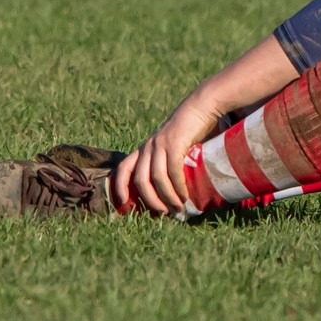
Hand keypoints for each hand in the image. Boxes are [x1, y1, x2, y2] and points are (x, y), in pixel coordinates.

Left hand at [113, 97, 224, 215]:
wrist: (201, 107)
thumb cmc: (189, 130)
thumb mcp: (173, 147)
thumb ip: (169, 163)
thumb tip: (174, 191)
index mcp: (145, 148)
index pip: (124, 168)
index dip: (119, 187)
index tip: (123, 204)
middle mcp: (149, 147)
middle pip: (140, 180)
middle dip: (150, 201)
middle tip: (163, 213)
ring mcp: (160, 144)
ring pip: (156, 178)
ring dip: (166, 197)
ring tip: (177, 208)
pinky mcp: (175, 143)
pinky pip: (172, 171)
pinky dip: (178, 187)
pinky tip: (185, 196)